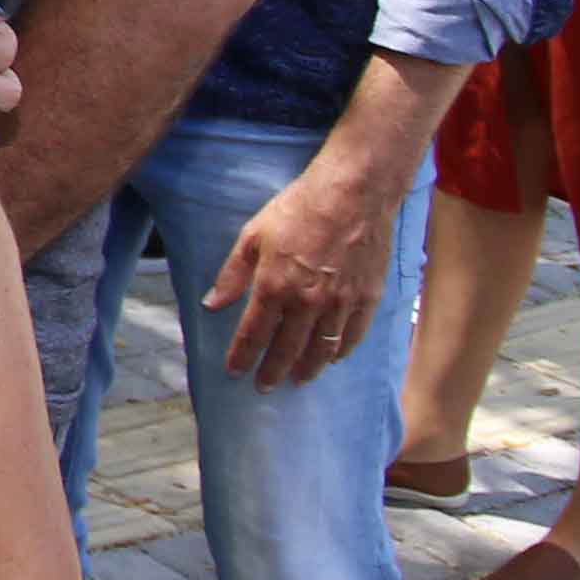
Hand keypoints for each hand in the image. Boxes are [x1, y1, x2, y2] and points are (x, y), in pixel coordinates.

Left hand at [201, 141, 402, 386]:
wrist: (353, 193)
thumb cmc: (298, 208)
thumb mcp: (253, 235)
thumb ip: (232, 274)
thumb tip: (211, 304)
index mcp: (274, 286)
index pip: (253, 334)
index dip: (242, 356)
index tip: (234, 372)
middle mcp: (307, 301)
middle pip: (286, 349)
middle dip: (272, 371)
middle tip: (264, 387)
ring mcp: (340, 302)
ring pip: (321, 349)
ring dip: (307, 368)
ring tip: (297, 380)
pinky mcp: (367, 297)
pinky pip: (352, 336)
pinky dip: (341, 351)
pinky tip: (332, 358)